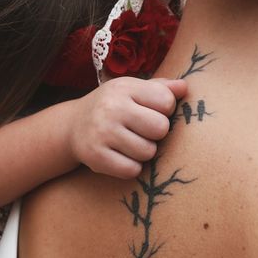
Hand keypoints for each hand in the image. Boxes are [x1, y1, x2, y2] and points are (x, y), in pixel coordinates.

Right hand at [69, 77, 187, 178]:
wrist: (73, 126)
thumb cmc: (114, 106)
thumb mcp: (133, 90)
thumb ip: (161, 87)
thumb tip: (184, 87)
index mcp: (124, 87)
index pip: (166, 101)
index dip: (165, 110)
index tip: (151, 112)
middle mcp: (111, 107)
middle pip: (160, 128)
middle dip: (157, 133)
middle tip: (143, 131)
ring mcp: (102, 132)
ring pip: (148, 152)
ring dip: (144, 152)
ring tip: (130, 143)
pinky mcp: (95, 156)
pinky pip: (132, 170)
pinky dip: (131, 167)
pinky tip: (121, 156)